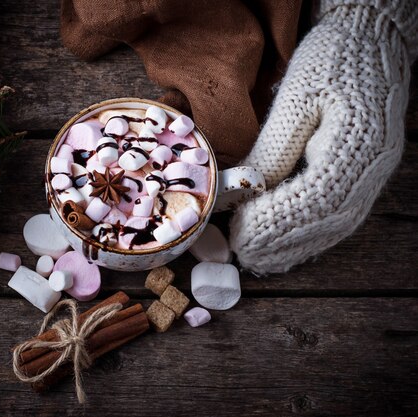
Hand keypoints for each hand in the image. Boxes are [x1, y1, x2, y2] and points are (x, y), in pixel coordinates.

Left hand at [229, 2, 414, 273]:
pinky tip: (285, 245)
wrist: (369, 44)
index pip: (316, 197)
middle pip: (327, 219)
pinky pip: (339, 214)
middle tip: (243, 254)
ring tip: (259, 258)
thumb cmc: (331, 62)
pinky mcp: (365, 174)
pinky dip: (310, 234)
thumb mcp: (296, 97)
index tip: (241, 235)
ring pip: (335, 224)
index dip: (277, 221)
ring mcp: (373, 173)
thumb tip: (246, 193)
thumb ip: (274, 148)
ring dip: (295, 246)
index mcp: (359, 142)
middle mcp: (373, 166)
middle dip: (282, 241)